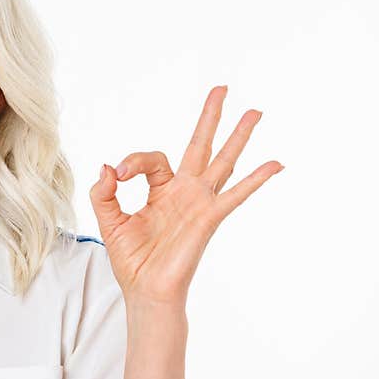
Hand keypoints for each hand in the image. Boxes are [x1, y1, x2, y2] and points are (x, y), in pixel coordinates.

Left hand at [89, 85, 283, 308]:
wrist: (145, 290)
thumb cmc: (131, 259)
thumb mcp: (108, 220)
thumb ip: (103, 193)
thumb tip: (107, 167)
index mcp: (161, 191)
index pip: (152, 159)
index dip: (132, 161)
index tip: (117, 175)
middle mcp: (184, 192)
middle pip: (200, 145)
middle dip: (210, 117)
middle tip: (221, 88)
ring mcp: (199, 203)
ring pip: (223, 161)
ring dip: (239, 136)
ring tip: (255, 111)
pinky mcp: (208, 218)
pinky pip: (236, 194)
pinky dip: (256, 179)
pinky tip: (276, 163)